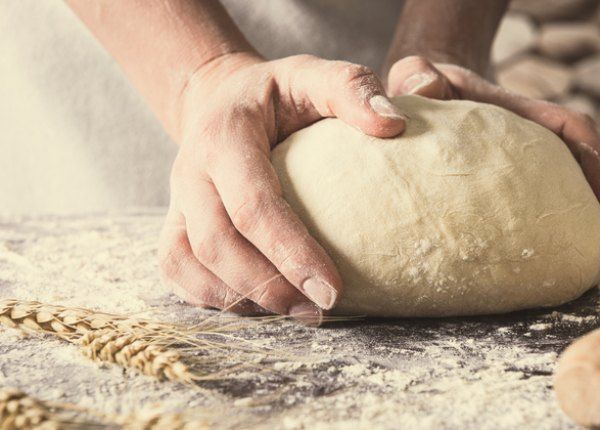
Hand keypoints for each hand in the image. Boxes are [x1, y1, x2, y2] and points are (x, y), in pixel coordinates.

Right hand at [158, 53, 405, 323]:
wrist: (222, 100)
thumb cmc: (277, 94)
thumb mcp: (312, 75)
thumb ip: (350, 88)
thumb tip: (393, 125)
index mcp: (224, 136)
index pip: (252, 203)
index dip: (290, 251)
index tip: (333, 288)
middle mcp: (190, 171)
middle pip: (216, 243)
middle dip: (268, 286)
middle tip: (320, 310)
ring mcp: (176, 200)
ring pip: (189, 263)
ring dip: (241, 298)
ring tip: (297, 314)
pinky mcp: (174, 222)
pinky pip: (177, 270)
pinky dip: (211, 297)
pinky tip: (259, 306)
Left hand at [387, 56, 599, 267]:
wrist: (421, 92)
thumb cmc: (421, 84)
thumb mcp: (416, 73)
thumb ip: (418, 74)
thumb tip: (428, 89)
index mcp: (517, 111)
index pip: (570, 127)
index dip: (594, 159)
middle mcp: (532, 136)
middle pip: (585, 167)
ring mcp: (525, 161)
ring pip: (570, 192)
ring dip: (590, 226)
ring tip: (599, 269)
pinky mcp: (512, 183)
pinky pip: (543, 207)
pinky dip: (556, 233)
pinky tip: (555, 267)